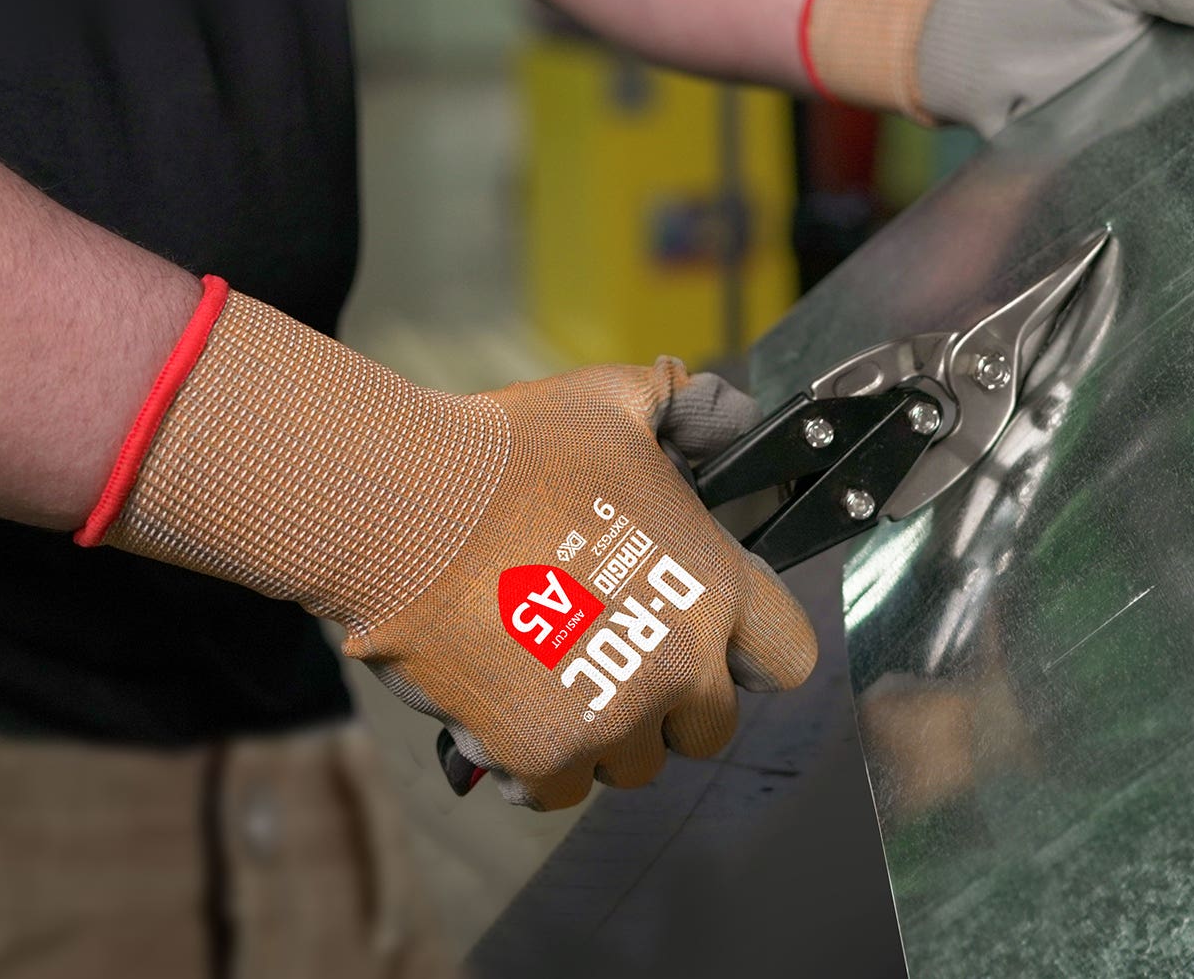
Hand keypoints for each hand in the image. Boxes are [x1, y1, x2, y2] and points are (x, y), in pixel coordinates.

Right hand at [79, 280, 815, 808]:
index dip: (752, 655)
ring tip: (552, 678)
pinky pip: (559, 791)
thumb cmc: (512, 450)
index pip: (787, 659)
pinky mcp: (541, 755)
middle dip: (670, 705)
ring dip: (602, 735)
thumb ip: (683, 406)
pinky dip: (534, 766)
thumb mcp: (613, 401)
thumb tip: (722, 410)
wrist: (406, 508)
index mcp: (715, 586)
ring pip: (632, 765)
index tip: (715, 644)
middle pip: (709, 728)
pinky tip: (507, 714)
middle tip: (614, 660)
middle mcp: (680, 664)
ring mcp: (613, 717)